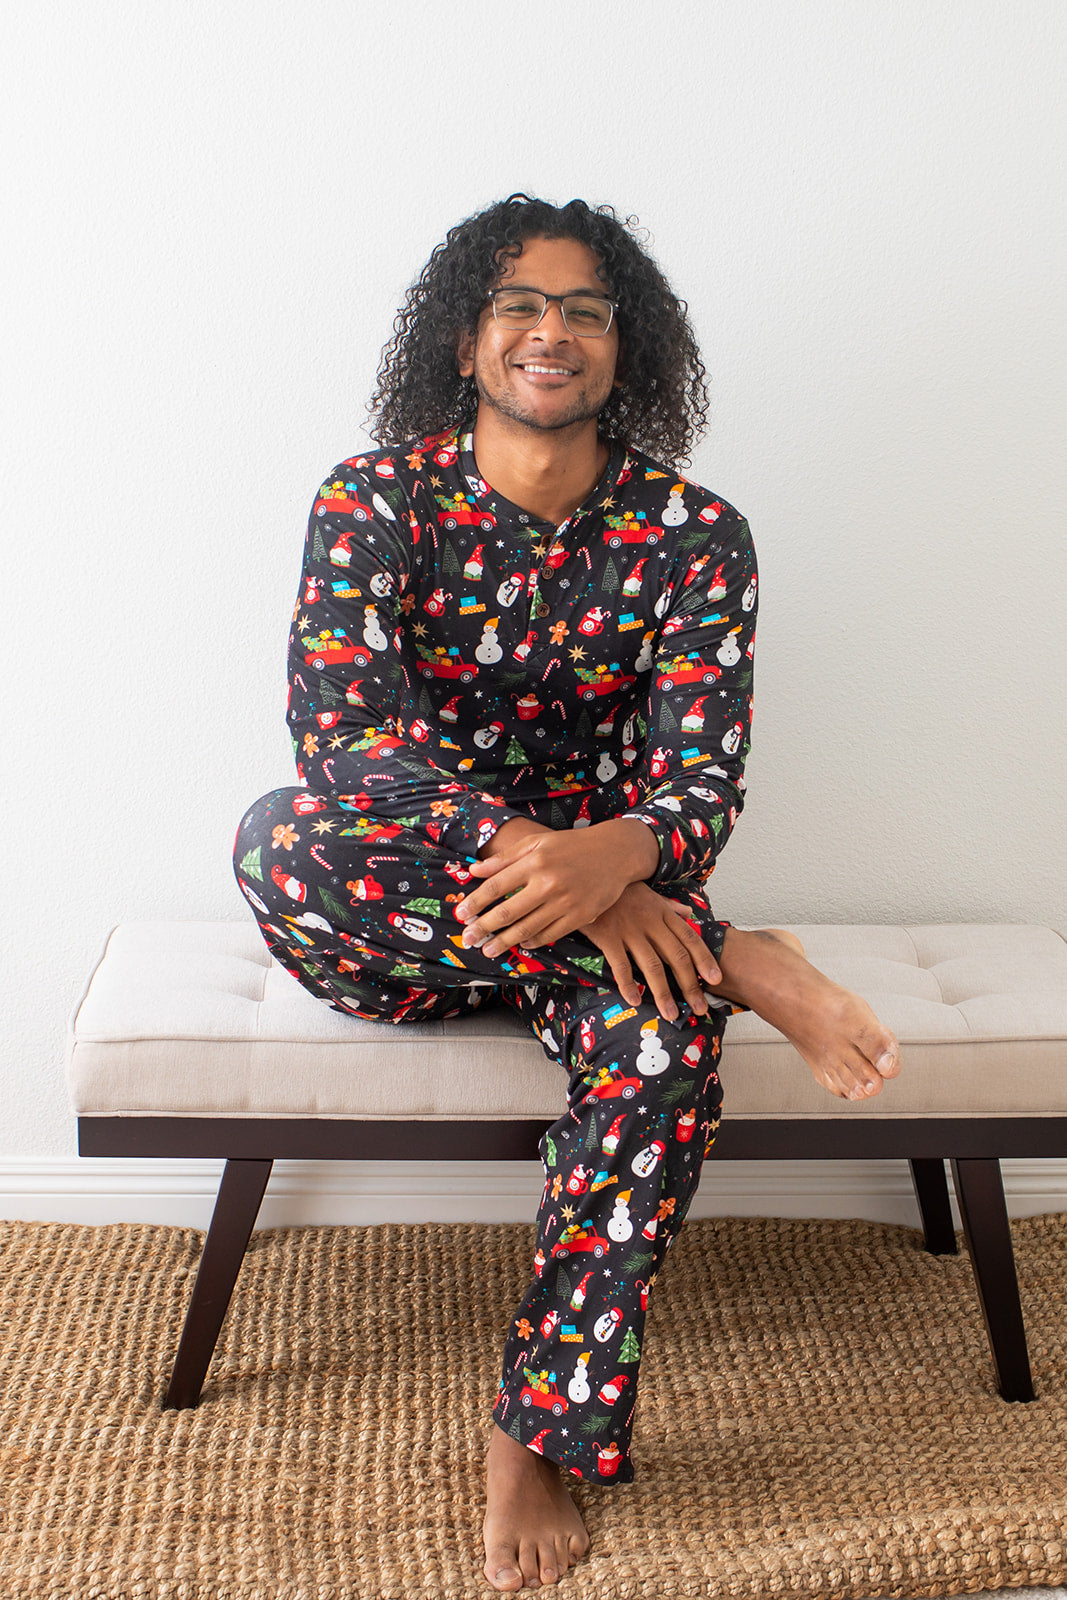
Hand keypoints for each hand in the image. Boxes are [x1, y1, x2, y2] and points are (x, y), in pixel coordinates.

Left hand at [456, 823, 640, 956]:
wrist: (615, 853)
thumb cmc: (571, 846)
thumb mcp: (537, 843)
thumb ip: (505, 858)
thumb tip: (474, 871)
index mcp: (534, 861)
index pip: (495, 886)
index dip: (475, 903)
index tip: (460, 914)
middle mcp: (548, 882)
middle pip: (507, 912)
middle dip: (483, 928)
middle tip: (467, 939)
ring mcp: (565, 902)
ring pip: (526, 929)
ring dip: (503, 942)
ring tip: (488, 949)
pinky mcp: (581, 916)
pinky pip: (550, 935)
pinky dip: (533, 942)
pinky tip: (521, 944)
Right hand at [577, 882, 722, 1021]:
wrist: (588, 876)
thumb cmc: (619, 888)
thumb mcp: (649, 893)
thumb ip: (669, 906)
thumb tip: (688, 913)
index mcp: (662, 913)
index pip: (689, 939)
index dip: (704, 960)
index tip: (716, 980)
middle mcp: (650, 923)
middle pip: (676, 957)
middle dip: (690, 985)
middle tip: (699, 1008)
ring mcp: (629, 931)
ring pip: (652, 966)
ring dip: (663, 993)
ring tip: (671, 1014)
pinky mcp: (608, 937)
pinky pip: (620, 964)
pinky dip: (628, 984)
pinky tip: (635, 1000)